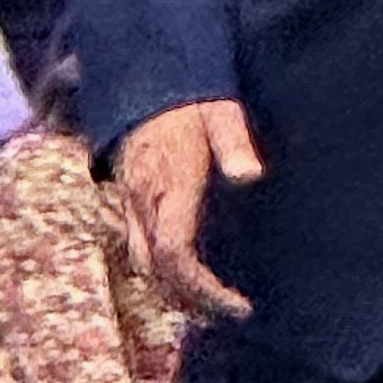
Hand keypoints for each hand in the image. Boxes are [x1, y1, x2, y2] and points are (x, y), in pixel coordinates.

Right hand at [117, 98, 263, 321]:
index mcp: (168, 184)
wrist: (145, 73)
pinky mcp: (130, 196)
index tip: (236, 303)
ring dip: (174, 286)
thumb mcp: (218, 111)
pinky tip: (188, 269)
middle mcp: (142, 199)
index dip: (201, 287)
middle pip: (155, 268)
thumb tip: (251, 176)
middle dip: (189, 297)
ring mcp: (131, 199)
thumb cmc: (189, 96)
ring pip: (143, 260)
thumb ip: (234, 142)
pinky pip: (140, 243)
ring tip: (212, 301)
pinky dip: (163, 266)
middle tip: (230, 310)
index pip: (174, 253)